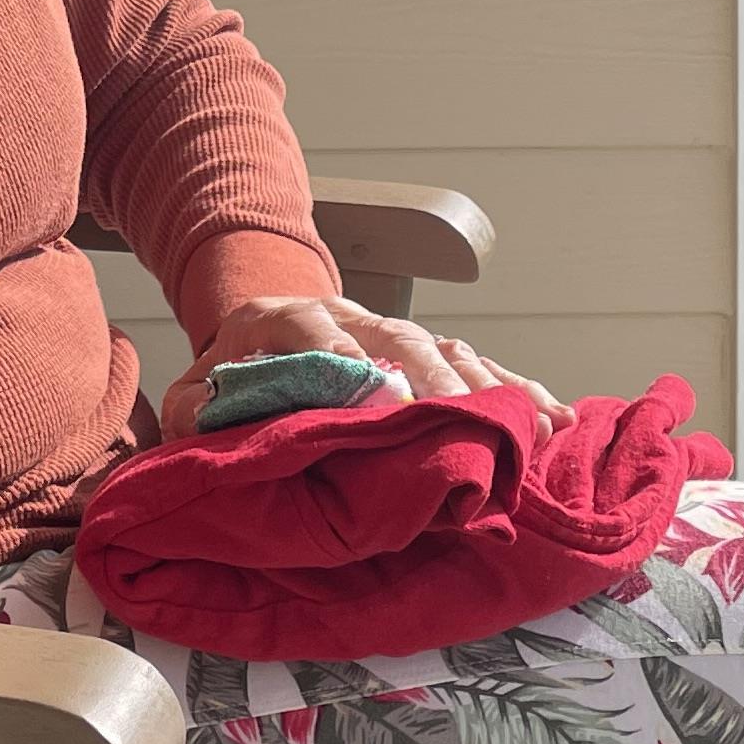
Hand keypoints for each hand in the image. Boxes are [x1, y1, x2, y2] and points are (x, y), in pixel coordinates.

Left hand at [155, 292, 566, 446]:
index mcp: (284, 320)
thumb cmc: (230, 372)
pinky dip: (513, 388)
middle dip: (430, 376)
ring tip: (527, 423)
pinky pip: (476, 364)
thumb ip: (192, 408)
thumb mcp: (194, 388)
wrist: (259, 324)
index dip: (343, 359)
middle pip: (394, 335)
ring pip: (444, 347)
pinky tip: (551, 416)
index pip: (314, 330)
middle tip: (459, 417)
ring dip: (486, 384)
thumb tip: (203, 427)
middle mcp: (348, 317)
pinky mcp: (425, 350)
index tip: (376, 393)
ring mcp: (391, 330)